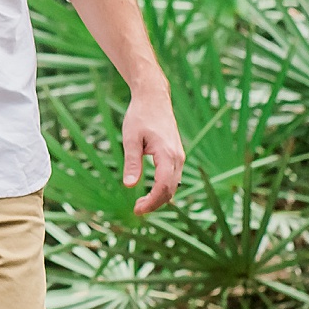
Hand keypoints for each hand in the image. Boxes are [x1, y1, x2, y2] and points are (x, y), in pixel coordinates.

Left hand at [123, 87, 184, 214]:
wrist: (153, 98)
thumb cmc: (140, 116)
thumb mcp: (130, 139)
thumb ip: (132, 162)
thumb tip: (129, 186)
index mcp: (167, 154)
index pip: (163, 187)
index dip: (151, 202)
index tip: (137, 210)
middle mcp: (178, 157)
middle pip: (170, 190)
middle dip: (155, 203)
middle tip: (136, 210)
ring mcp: (179, 155)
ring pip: (174, 185)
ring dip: (160, 197)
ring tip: (140, 203)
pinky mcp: (177, 154)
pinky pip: (173, 177)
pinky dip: (164, 188)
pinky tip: (150, 191)